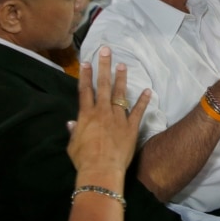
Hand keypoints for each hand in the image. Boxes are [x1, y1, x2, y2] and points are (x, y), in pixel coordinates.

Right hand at [67, 47, 150, 174]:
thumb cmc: (83, 159)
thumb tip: (71, 123)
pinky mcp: (131, 126)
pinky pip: (138, 111)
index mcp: (86, 115)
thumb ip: (74, 132)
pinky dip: (143, 100)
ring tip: (123, 65)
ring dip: (121, 78)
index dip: (85, 75)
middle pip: (103, 85)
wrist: (101, 169)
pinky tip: (148, 90)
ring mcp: (118, 117)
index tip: (86, 62)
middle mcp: (102, 112)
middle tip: (107, 51)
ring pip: (119, 93)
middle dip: (104, 66)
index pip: (85, 90)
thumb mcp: (73, 145)